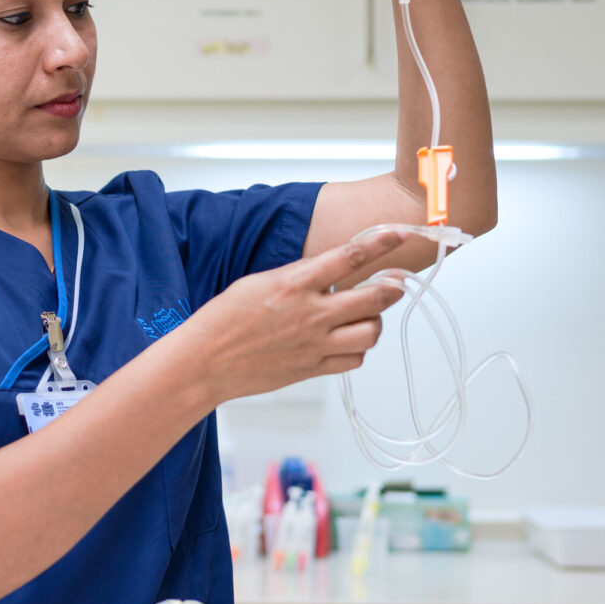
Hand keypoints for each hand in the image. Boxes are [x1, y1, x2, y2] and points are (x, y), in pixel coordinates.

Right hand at [180, 232, 406, 404]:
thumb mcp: (260, 283)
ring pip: (371, 332)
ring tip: (367, 316)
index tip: (398, 234)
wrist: (205, 361)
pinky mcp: (313, 369)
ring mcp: (315, 344)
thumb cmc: (224, 321)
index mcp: (295, 284)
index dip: (381, 243)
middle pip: (374, 298)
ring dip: (376, 321)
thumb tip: (327, 274)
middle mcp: (311, 314)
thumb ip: (299, 278)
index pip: (350, 257)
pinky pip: (355, 360)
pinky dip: (359, 349)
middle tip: (395, 283)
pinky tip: (348, 341)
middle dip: (392, 287)